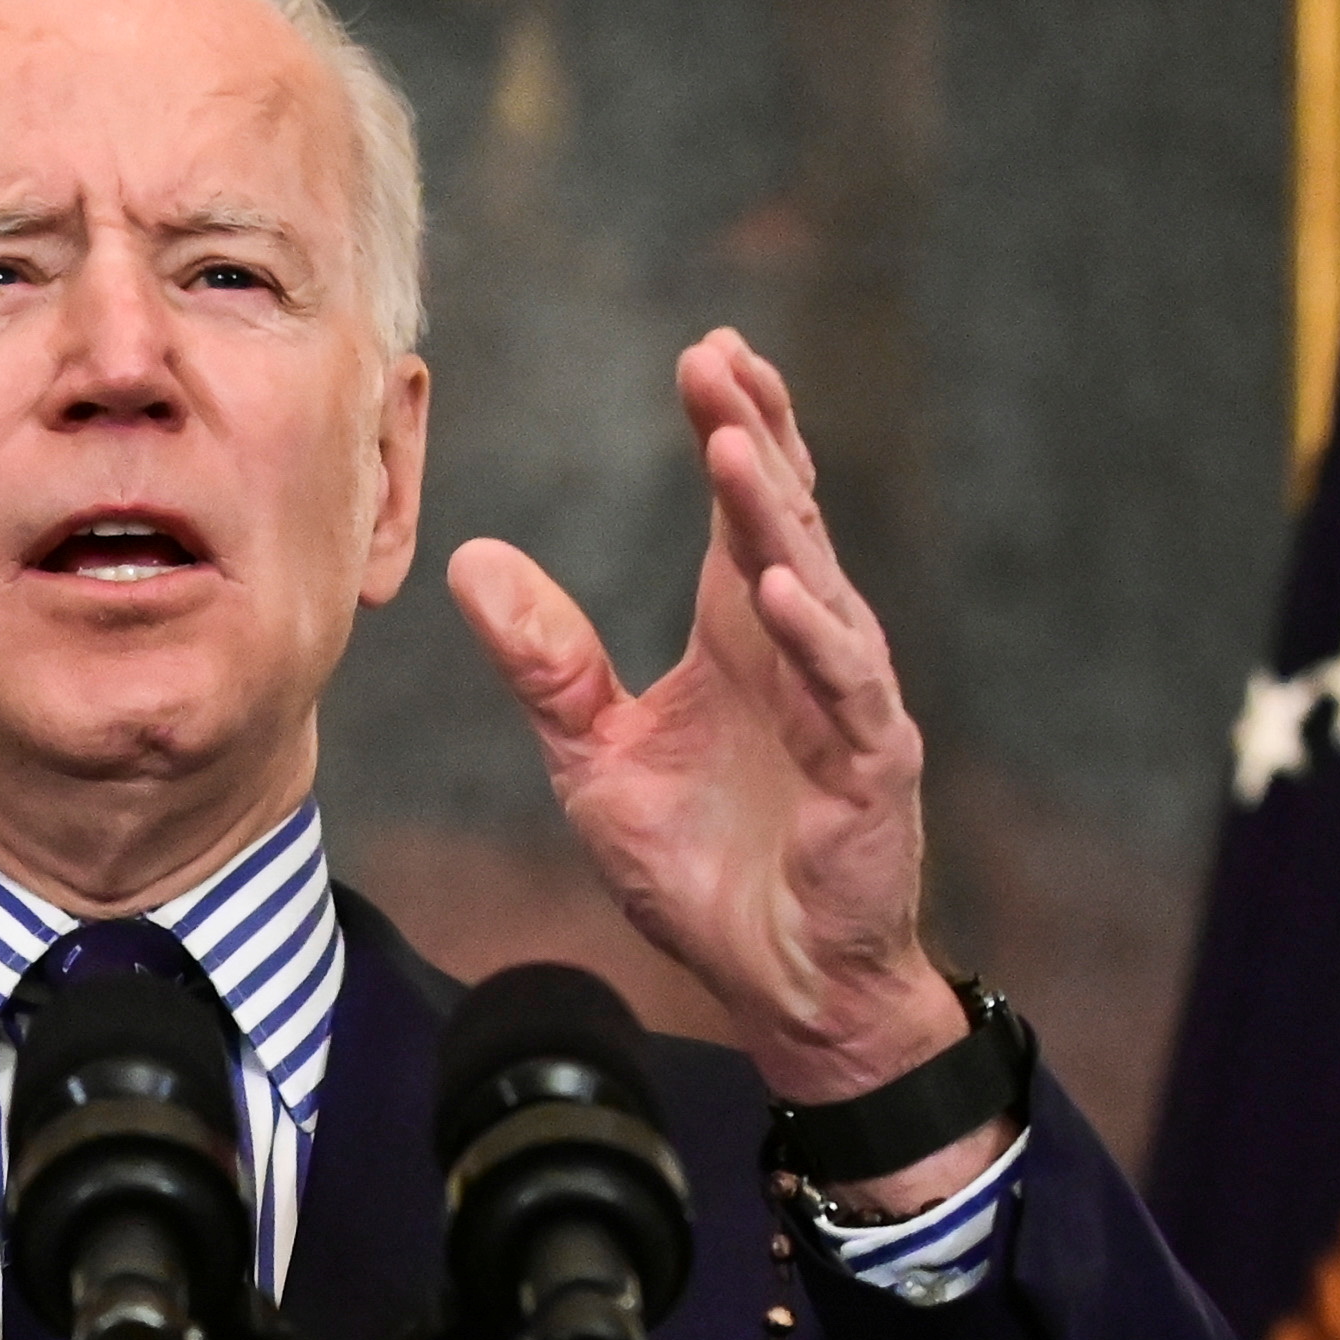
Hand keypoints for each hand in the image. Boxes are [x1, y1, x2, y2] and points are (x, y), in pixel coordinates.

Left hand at [448, 329, 966, 1117]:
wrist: (778, 984)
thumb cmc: (703, 871)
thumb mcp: (595, 758)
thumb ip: (544, 662)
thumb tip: (470, 558)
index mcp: (741, 637)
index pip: (739, 511)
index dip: (728, 430)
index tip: (701, 355)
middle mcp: (802, 652)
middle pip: (781, 519)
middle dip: (754, 435)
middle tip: (719, 359)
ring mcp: (845, 704)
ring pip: (815, 586)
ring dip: (775, 515)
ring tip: (735, 445)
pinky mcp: (869, 769)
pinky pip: (846, 690)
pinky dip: (817, 639)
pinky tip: (777, 586)